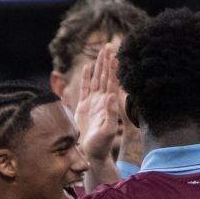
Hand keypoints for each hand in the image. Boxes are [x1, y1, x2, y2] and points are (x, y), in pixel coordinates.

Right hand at [76, 44, 122, 165]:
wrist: (90, 153)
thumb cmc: (100, 145)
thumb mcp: (107, 130)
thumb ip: (111, 113)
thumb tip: (112, 96)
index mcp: (109, 104)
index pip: (112, 81)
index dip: (113, 68)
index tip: (115, 54)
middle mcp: (102, 100)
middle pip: (105, 76)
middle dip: (107, 61)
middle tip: (109, 45)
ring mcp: (93, 102)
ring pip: (96, 79)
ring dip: (99, 65)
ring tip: (101, 51)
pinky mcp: (84, 107)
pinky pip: (85, 88)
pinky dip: (86, 77)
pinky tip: (88, 67)